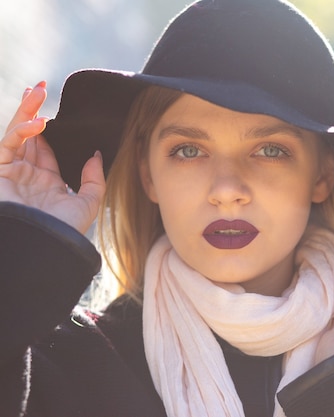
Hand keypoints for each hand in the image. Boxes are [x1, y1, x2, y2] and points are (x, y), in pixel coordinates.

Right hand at [0, 81, 104, 233]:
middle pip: (28, 136)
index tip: (56, 111)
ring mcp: (11, 173)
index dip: (49, 129)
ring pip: (15, 134)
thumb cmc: (65, 229)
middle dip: (32, 110)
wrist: (44, 245)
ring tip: (38, 90)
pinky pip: (7, 145)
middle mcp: (26, 175)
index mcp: (46, 183)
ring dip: (25, 111)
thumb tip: (96, 154)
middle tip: (41, 87)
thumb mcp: (88, 203)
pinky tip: (38, 122)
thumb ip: (93, 179)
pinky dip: (21, 132)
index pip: (45, 149)